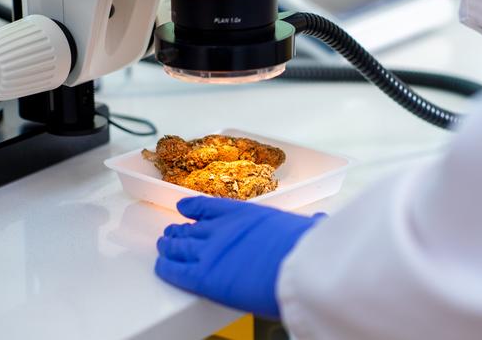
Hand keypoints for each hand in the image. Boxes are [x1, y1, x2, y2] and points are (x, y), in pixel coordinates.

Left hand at [155, 196, 322, 318]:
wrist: (299, 268)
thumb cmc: (307, 249)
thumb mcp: (306, 228)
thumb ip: (307, 225)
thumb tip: (320, 221)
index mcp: (243, 214)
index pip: (209, 206)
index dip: (194, 207)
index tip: (184, 207)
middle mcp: (221, 229)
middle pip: (191, 228)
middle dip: (179, 230)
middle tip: (171, 232)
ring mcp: (209, 251)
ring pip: (178, 246)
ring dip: (169, 245)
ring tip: (164, 244)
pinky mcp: (203, 276)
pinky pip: (175, 270)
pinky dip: (166, 267)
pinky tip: (161, 265)